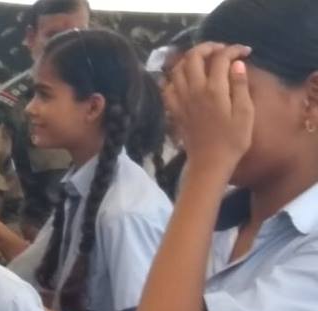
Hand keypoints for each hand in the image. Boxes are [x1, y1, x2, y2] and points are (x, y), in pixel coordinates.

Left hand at [164, 42, 253, 171]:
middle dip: (207, 47)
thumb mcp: (245, 113)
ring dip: (189, 59)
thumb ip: (240, 86)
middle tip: (221, 50)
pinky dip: (174, 78)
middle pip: (193, 57)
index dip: (233, 49)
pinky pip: (167, 87)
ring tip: (204, 60)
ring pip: (177, 69)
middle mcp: (194, 91)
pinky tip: (185, 79)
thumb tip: (237, 64)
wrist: (210, 162)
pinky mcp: (174, 110)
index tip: (244, 51)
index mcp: (214, 90)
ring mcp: (180, 100)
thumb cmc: (233, 140)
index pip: (220, 58)